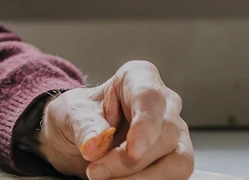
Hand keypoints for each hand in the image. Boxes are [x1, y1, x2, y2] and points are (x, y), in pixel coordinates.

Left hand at [36, 61, 192, 179]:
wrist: (76, 139)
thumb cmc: (79, 117)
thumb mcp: (71, 114)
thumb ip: (84, 125)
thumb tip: (94, 144)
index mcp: (139, 78)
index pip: (150, 96)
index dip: (146, 124)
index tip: (133, 151)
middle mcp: (164, 104)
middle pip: (164, 134)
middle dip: (129, 160)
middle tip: (96, 172)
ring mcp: (174, 134)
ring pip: (177, 160)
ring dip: (141, 178)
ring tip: (105, 179)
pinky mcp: (175, 161)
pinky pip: (174, 177)